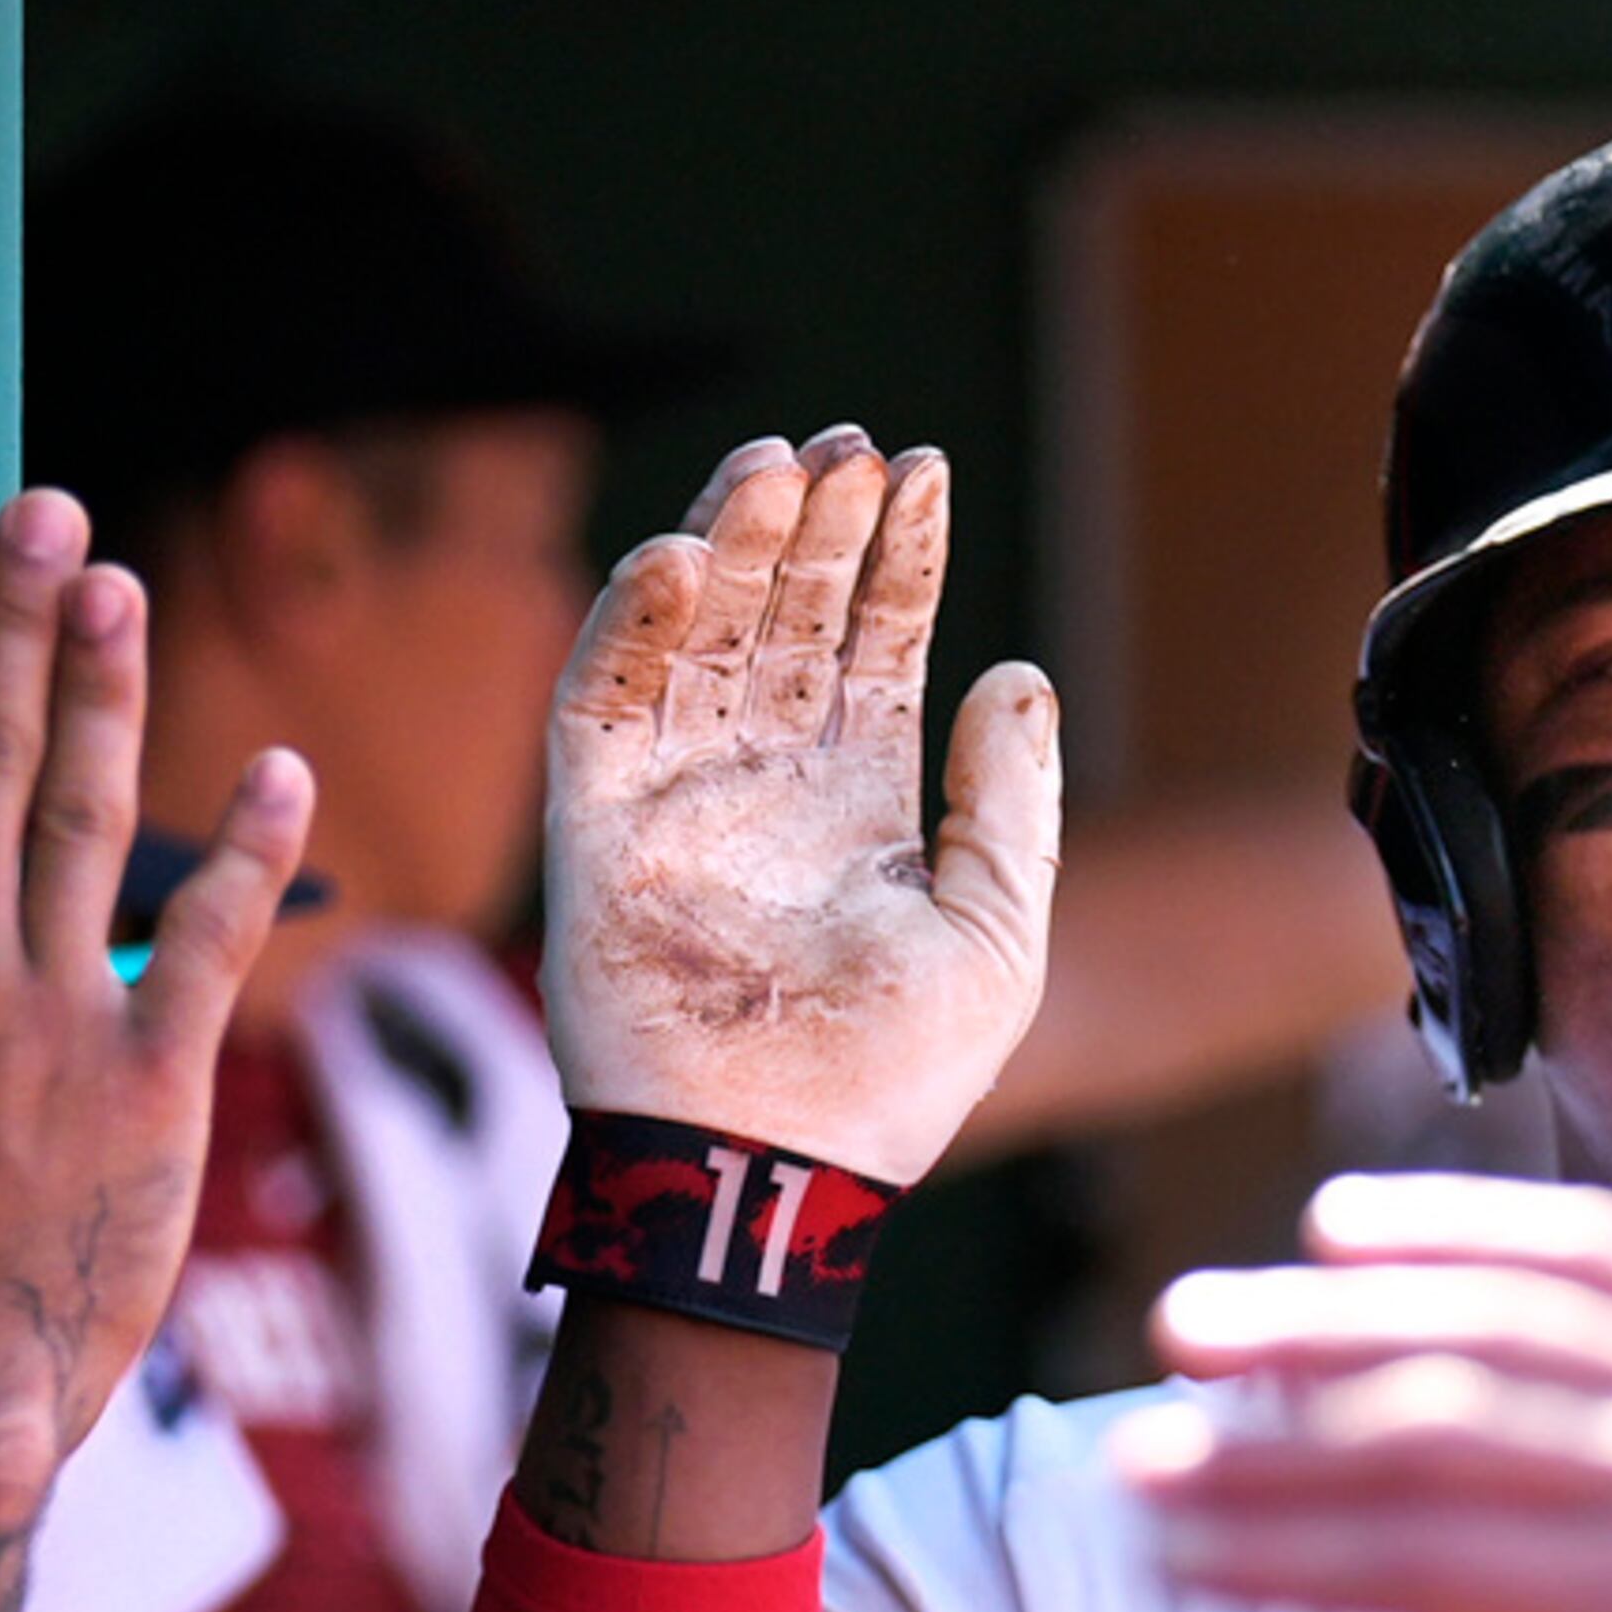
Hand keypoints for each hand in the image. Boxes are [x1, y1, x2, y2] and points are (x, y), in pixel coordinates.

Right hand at [542, 427, 1060, 1182]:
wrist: (772, 1167)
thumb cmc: (895, 1076)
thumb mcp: (997, 932)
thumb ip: (1011, 804)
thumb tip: (1018, 672)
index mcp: (860, 805)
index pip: (876, 648)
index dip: (899, 559)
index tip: (923, 468)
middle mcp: (765, 787)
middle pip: (786, 619)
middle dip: (818, 525)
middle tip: (849, 444)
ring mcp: (676, 801)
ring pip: (699, 635)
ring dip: (736, 544)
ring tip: (782, 461)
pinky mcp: (593, 828)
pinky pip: (602, 701)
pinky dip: (635, 621)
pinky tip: (688, 554)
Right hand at [1124, 1176, 1611, 1611]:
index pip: (1426, 1564)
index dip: (1278, 1560)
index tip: (1160, 1560)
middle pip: (1427, 1427)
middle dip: (1262, 1441)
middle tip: (1127, 1451)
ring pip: (1498, 1312)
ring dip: (1339, 1309)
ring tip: (1211, 1311)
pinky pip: (1606, 1243)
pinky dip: (1481, 1226)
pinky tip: (1380, 1217)